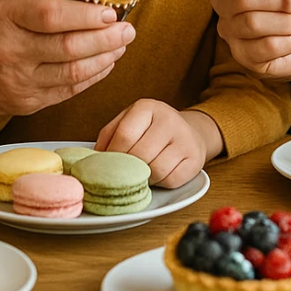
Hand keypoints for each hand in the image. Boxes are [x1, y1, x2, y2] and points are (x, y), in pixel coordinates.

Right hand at [0, 0, 134, 119]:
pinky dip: (91, 77)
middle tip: (129, 30)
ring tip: (121, 46)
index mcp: (6, 16)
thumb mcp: (10, 2)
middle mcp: (11, 51)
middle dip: (107, 39)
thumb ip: (50, 0)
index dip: (87, 16)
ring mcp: (17, 82)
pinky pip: (67, 91)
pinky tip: (104, 64)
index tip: (111, 13)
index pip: (52, 17)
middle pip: (69, 48)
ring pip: (73, 73)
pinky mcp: (24, 104)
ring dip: (105, 59)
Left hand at [95, 100, 217, 188]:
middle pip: (140, 155)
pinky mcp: (196, 158)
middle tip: (124, 173)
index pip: (124, 136)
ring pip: (156, 170)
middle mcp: (169, 119)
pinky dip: (161, 183)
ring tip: (143, 172)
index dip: (113, 155)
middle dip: (128, 169)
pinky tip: (158, 175)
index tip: (108, 166)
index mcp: (147, 107)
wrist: (188, 132)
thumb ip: (109, 137)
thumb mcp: (127, 123)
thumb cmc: (150, 131)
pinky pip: (172, 180)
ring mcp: (185, 138)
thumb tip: (93, 160)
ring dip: (145, 178)